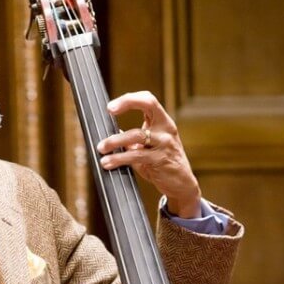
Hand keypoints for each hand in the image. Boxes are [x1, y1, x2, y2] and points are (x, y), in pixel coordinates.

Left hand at [97, 91, 201, 218]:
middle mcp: (166, 129)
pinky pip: (136, 155)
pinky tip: (108, 162)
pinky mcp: (161, 159)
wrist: (182, 184)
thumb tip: (113, 132)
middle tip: (109, 111)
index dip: (129, 99)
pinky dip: (119, 158)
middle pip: (149, 104)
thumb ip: (132, 141)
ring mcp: (165, 143)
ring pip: (137, 134)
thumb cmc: (163, 164)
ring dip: (115, 140)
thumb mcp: (148, 148)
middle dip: (127, 103)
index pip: (148, 100)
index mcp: (163, 122)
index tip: (111, 107)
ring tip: (101, 148)